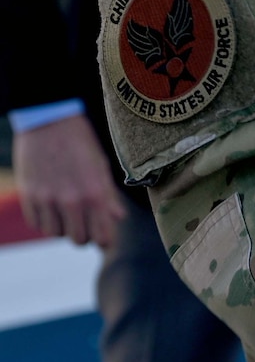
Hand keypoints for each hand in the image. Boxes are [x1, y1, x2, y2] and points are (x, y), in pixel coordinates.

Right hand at [14, 113, 125, 246]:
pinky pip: (36, 223)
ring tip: (67, 211)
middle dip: (84, 235)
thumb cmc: (81, 143)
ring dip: (62, 227)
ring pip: (55, 233)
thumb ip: (109, 196)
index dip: (104, 239)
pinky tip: (51, 206)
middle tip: (85, 223)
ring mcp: (48, 200)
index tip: (104, 236)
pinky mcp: (29, 196)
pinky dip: (44, 219)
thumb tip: (118, 218)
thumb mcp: (101, 166)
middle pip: (78, 240)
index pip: (102, 236)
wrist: (50, 121)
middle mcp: (71, 200)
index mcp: (95, 193)